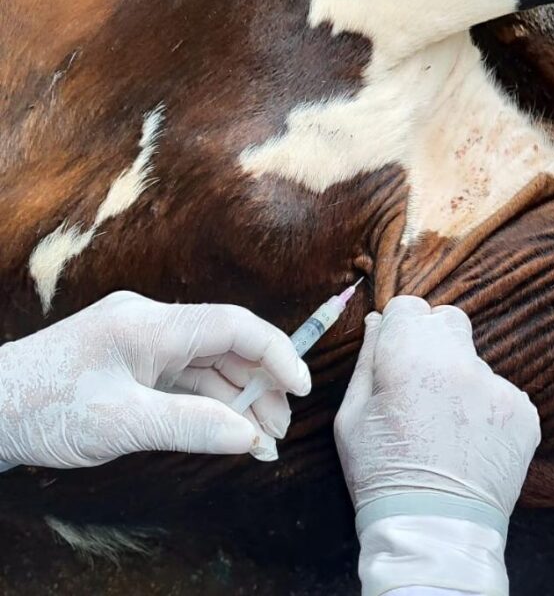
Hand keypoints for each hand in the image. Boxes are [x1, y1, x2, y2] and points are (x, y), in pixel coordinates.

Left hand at [0, 291, 310, 468]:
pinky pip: (185, 377)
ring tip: (261, 438)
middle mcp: (151, 323)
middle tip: (278, 429)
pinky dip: (210, 403)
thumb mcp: (121, 423)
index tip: (302, 388)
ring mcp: (142, 341)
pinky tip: (228, 428)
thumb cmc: (41, 410)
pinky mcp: (133, 361)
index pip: (234, 326)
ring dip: (238, 398)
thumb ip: (192, 426)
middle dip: (261, 385)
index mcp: (150, 324)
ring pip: (209, 364)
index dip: (276, 352)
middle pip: (227, 345)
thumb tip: (249, 438)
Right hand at [334, 296, 540, 595]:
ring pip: (475, 363)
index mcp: (410, 357)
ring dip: (459, 381)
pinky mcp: (524, 412)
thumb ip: (365, 361)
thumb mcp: (351, 418)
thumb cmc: (382, 475)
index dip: (398, 329)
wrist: (436, 530)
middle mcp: (461, 363)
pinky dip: (485, 410)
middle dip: (432, 342)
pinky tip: (469, 442)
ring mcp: (498, 387)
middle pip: (449, 321)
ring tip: (444, 428)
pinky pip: (499, 394)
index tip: (395, 356)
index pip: (410, 307)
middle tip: (420, 386)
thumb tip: (376, 322)